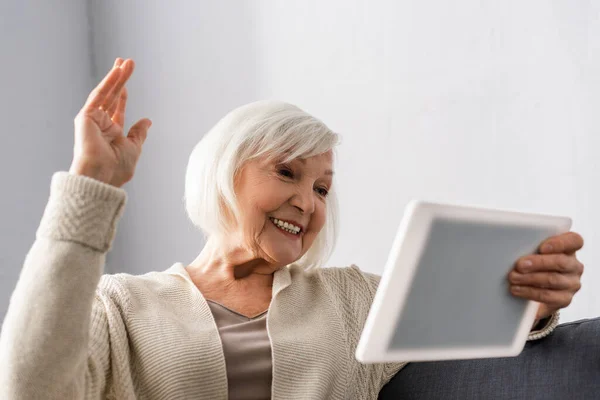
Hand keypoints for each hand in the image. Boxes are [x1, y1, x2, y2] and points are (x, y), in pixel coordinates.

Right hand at [69, 57, 151, 186]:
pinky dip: (108, 82)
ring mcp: (91, 119)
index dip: (122, 92)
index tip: (126, 78)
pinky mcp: (86, 116)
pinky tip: (117, 70)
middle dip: (119, 79)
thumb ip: (138, 133)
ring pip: (106, 93)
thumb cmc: (117, 168)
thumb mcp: (134, 148)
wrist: (102, 176)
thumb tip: (147, 121)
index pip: (117, 108)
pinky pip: (99, 95)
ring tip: (126, 61)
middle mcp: (100, 124)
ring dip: (116, 76)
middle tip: (127, 62)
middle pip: (111, 96)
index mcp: (111, 133)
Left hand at [508, 232, 583, 321]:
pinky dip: (530, 292)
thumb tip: (509, 242)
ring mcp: (571, 283)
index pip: (574, 240)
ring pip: (553, 280)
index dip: (560, 243)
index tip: (542, 247)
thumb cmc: (533, 263)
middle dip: (538, 263)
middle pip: (561, 262)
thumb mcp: (533, 251)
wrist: (535, 290)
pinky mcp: (564, 299)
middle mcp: (573, 266)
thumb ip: (529, 244)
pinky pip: (548, 296)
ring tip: (513, 278)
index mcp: (569, 248)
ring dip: (530, 278)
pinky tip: (517, 289)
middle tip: (519, 265)